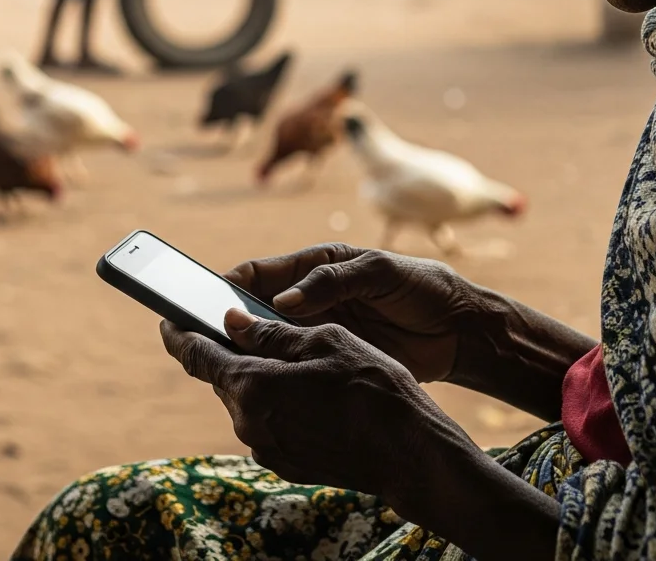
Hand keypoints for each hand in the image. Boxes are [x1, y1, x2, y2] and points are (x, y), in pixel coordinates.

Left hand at [161, 311, 469, 497]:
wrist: (407, 451)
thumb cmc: (371, 386)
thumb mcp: (325, 341)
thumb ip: (272, 333)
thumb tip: (233, 322)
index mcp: (252, 385)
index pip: (196, 354)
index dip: (179, 332)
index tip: (167, 318)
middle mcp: (248, 421)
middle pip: (223, 377)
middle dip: (229, 350)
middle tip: (245, 325)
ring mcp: (266, 447)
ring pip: (246, 399)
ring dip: (258, 376)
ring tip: (290, 355)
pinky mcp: (284, 463)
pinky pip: (266, 421)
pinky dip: (275, 400)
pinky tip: (308, 389)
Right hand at [224, 243, 484, 382]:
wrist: (457, 329)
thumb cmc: (421, 286)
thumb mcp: (379, 272)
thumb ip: (333, 280)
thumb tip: (282, 300)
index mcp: (316, 265)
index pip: (258, 273)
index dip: (226, 285)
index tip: (200, 303)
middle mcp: (308, 297)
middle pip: (253, 310)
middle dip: (225, 324)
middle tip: (198, 344)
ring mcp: (317, 329)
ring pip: (266, 342)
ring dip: (245, 353)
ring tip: (220, 370)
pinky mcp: (329, 358)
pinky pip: (290, 365)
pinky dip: (272, 374)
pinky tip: (258, 389)